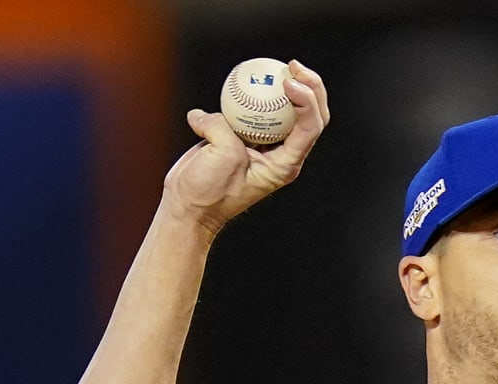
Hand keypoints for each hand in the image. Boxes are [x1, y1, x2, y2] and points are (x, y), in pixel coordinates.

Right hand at [163, 59, 330, 233]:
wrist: (187, 205)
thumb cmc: (209, 191)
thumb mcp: (223, 157)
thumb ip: (225, 128)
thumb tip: (214, 114)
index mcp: (285, 164)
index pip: (309, 128)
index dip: (307, 100)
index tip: (289, 81)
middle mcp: (280, 153)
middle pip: (308, 116)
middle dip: (310, 87)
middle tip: (293, 65)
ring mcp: (262, 144)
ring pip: (284, 110)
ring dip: (285, 85)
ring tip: (279, 64)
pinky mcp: (241, 136)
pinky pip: (251, 109)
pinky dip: (250, 93)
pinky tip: (244, 76)